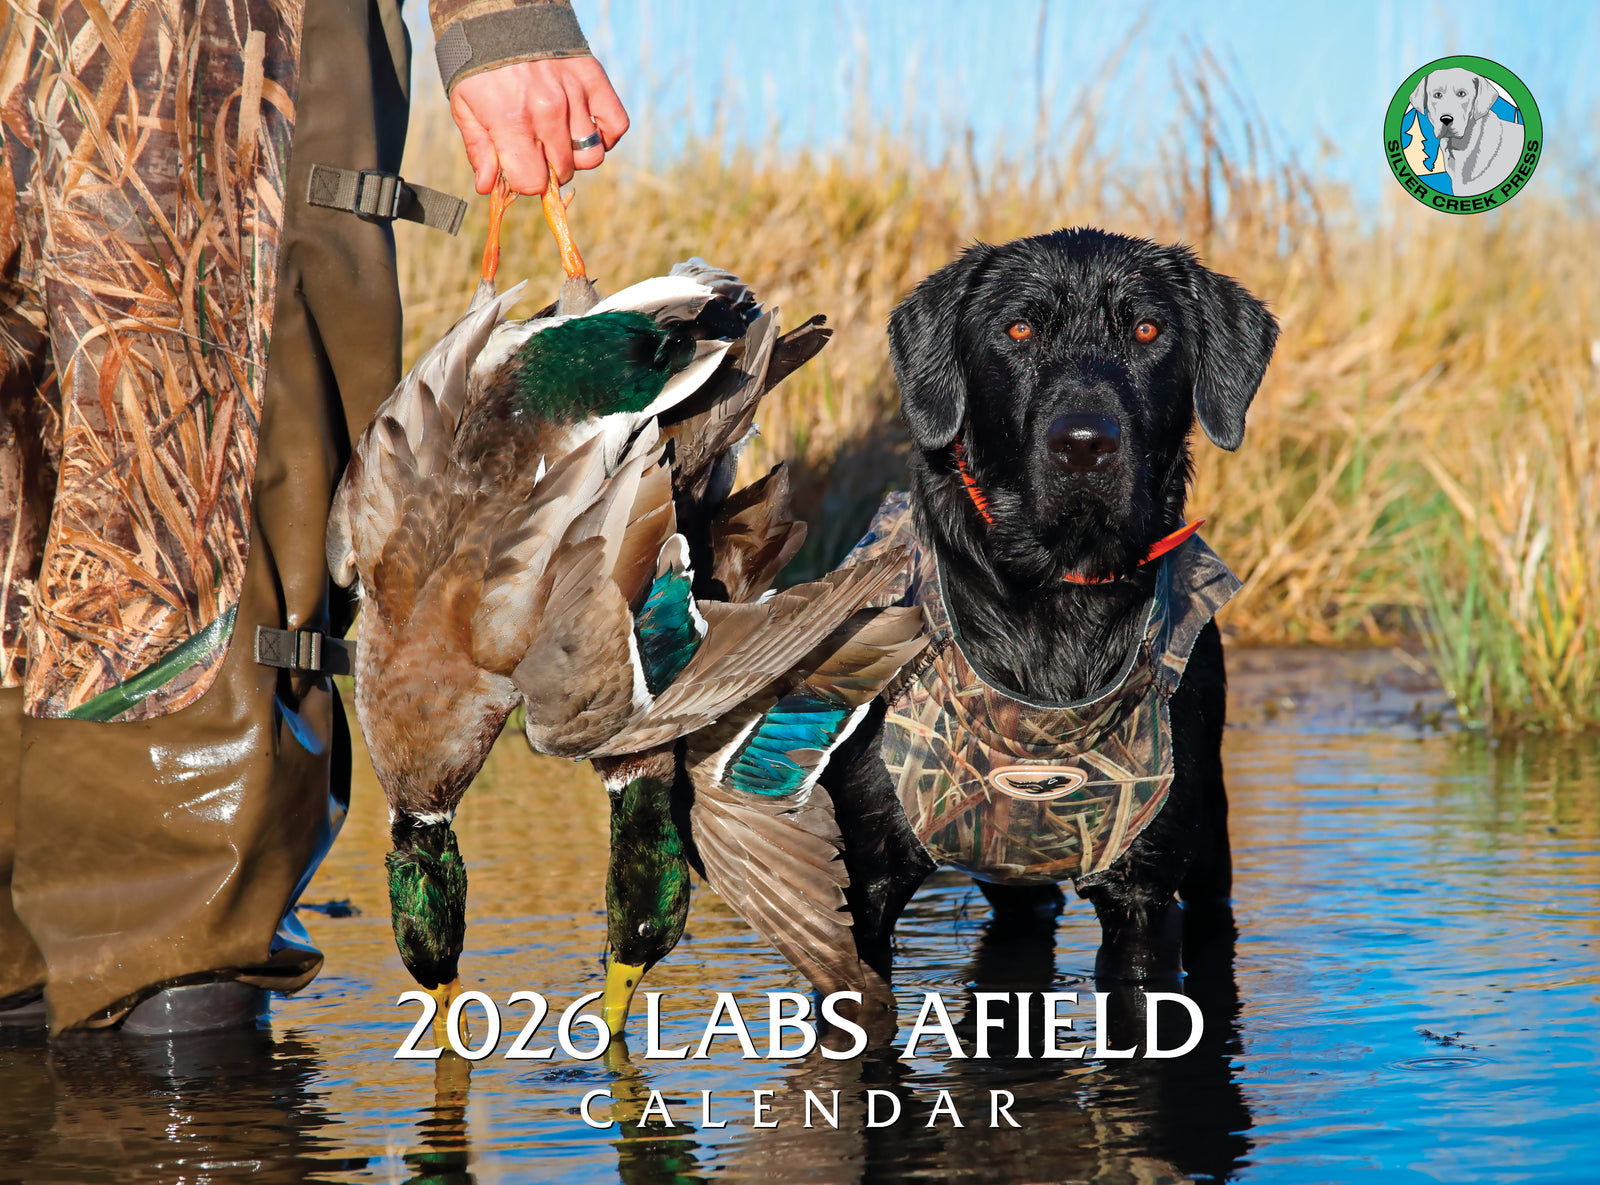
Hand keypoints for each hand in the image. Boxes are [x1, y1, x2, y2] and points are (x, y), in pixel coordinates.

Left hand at [449, 56, 628, 195]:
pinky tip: (586, 131)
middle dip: (548, 169)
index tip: (518, 167)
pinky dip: (605, 136)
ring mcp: (575, 97)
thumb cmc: (479, 67)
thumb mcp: (465, 107)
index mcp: (513, 122)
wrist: (500, 15)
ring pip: (591, 156)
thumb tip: (487, 187)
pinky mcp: (595, 82)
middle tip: (536, 150)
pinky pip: (616, 126)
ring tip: (559, 140)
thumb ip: (479, 149)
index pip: (533, 182)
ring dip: (576, 156)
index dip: (525, 181)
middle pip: (563, 172)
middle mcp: (548, 112)